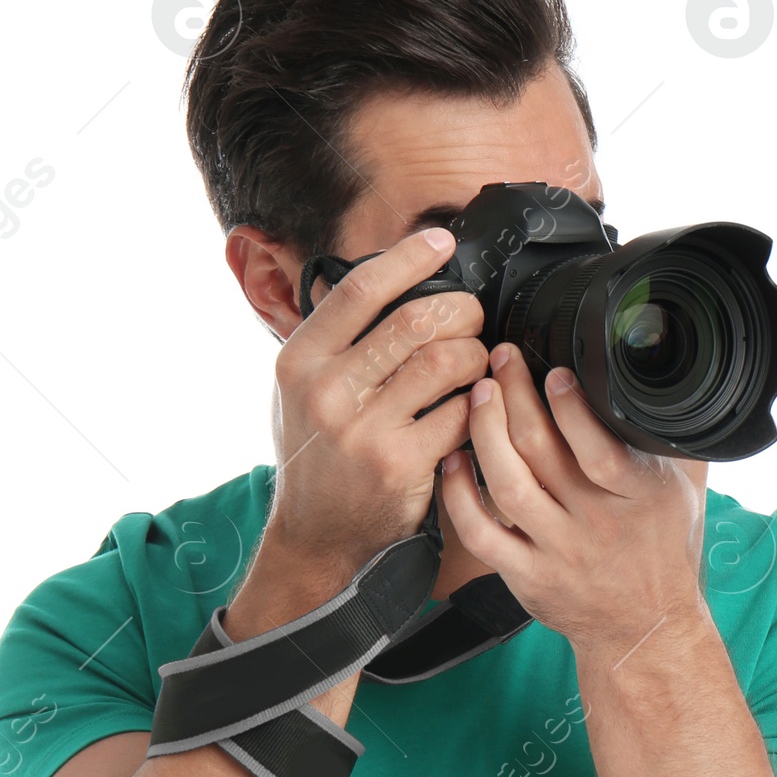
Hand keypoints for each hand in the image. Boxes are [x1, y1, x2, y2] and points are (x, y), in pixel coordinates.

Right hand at [265, 228, 485, 584]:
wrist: (316, 533)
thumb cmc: (317, 453)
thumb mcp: (300, 390)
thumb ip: (333, 339)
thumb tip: (386, 276)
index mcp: (300, 360)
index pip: (359, 289)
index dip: (408, 258)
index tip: (441, 242)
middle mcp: (325, 391)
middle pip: (414, 320)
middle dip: (460, 310)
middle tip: (474, 316)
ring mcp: (362, 430)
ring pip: (443, 362)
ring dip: (474, 354)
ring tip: (477, 360)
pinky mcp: (399, 464)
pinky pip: (458, 415)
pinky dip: (476, 404)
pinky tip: (475, 403)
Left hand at [439, 344, 708, 656]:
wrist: (645, 628)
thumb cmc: (662, 552)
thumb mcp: (684, 491)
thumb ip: (669, 440)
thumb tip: (661, 381)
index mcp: (638, 495)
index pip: (599, 446)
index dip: (570, 405)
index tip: (551, 369)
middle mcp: (595, 522)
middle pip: (540, 449)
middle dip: (515, 394)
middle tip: (501, 359)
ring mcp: (557, 550)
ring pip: (506, 483)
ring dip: (484, 432)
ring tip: (479, 395)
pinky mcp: (526, 575)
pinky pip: (481, 532)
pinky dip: (459, 494)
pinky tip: (453, 460)